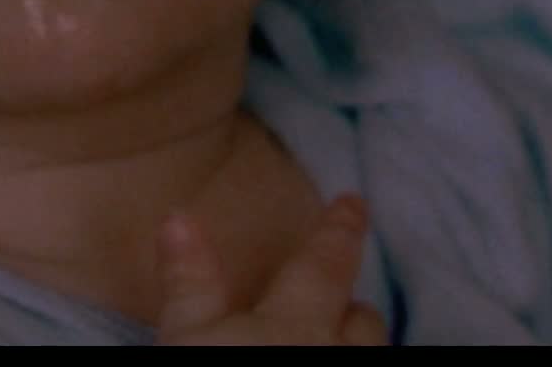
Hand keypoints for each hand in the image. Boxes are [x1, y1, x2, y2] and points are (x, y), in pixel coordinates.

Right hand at [155, 194, 388, 345]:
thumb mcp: (187, 342)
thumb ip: (189, 283)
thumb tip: (180, 215)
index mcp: (298, 324)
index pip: (324, 264)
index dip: (339, 229)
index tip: (355, 200)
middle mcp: (339, 357)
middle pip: (364, 325)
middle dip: (352, 310)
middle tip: (343, 302)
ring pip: (372, 361)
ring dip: (357, 350)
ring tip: (340, 344)